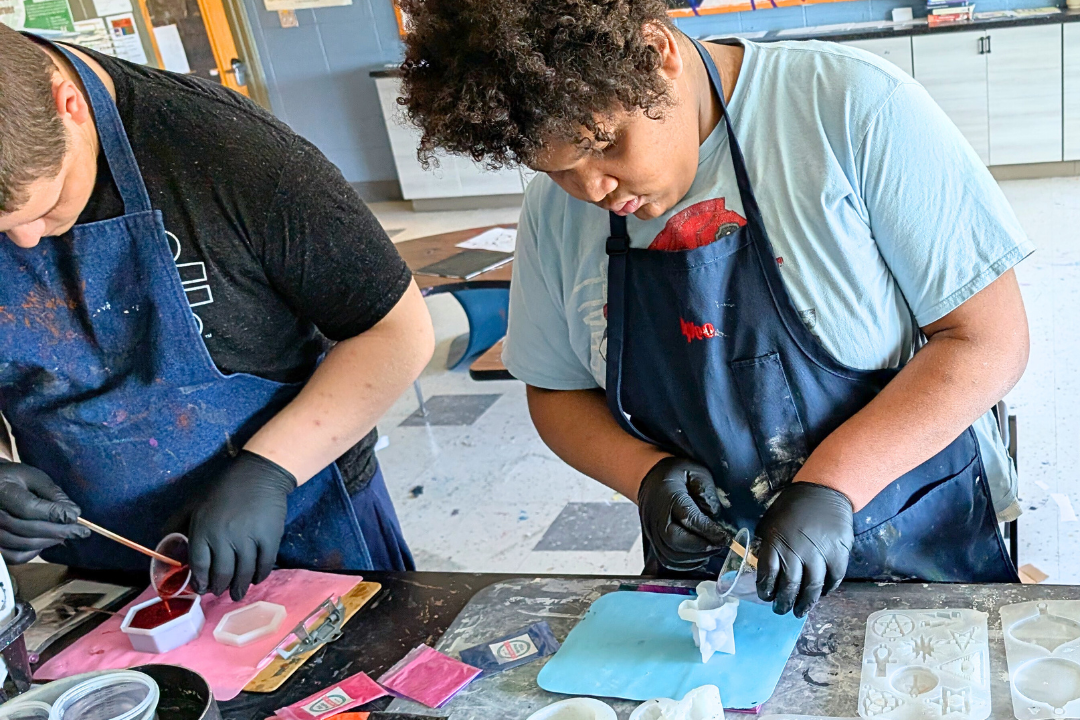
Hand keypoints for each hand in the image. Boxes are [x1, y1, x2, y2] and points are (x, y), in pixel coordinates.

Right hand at [0, 460, 89, 562]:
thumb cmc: (15, 479)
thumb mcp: (34, 477)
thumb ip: (53, 494)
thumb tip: (74, 513)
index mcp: (3, 492)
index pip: (29, 509)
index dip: (54, 514)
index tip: (75, 517)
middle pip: (28, 529)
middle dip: (58, 531)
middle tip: (80, 531)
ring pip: (22, 545)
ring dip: (48, 542)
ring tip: (65, 535)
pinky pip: (13, 557)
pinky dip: (32, 553)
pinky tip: (45, 543)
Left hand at [188, 450, 296, 600]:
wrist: (259, 473)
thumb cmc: (223, 488)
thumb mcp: (193, 503)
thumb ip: (175, 524)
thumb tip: (164, 546)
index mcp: (203, 530)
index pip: (199, 567)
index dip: (200, 582)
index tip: (203, 589)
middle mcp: (224, 538)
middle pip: (221, 575)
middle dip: (220, 588)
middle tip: (221, 593)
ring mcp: (248, 539)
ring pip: (243, 573)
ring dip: (240, 588)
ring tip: (238, 594)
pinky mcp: (269, 538)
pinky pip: (265, 564)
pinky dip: (260, 575)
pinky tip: (257, 578)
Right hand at [638, 457, 731, 571]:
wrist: (651, 479)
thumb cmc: (677, 474)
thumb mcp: (696, 472)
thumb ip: (706, 491)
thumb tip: (714, 515)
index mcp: (668, 496)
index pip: (688, 518)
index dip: (709, 531)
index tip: (726, 537)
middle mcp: (656, 517)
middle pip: (676, 541)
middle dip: (702, 547)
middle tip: (720, 544)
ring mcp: (652, 531)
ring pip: (671, 555)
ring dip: (696, 557)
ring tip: (712, 549)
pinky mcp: (653, 542)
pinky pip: (668, 560)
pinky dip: (686, 563)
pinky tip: (699, 555)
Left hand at [755, 482, 853, 616]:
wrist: (823, 491)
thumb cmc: (792, 506)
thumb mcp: (770, 522)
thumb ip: (768, 544)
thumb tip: (765, 565)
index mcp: (776, 543)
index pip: (767, 575)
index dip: (765, 590)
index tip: (766, 597)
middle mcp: (797, 552)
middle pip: (790, 586)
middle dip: (783, 602)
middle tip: (781, 610)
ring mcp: (819, 555)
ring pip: (812, 588)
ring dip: (805, 603)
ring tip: (799, 611)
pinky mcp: (838, 555)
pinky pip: (833, 580)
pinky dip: (827, 590)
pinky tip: (821, 594)